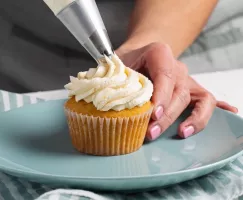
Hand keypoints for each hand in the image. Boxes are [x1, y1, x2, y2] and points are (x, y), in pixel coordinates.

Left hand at [116, 43, 237, 139]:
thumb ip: (117, 78)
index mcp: (159, 53)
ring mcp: (187, 79)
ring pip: (199, 99)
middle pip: (179, 93)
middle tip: (151, 133)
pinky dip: (218, 108)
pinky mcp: (192, 90)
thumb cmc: (128, 60)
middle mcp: (178, 67)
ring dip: (193, 119)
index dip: (161, 95)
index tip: (153, 113)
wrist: (141, 52)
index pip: (165, 74)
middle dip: (167, 116)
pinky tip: (229, 114)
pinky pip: (208, 99)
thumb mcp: (117, 64)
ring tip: (182, 133)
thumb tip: (112, 100)